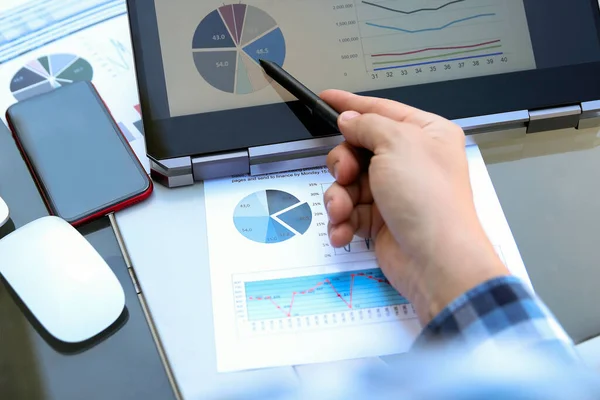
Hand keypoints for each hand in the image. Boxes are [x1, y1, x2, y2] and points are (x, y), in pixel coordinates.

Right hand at [322, 89, 508, 324]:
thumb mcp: (397, 144)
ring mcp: (395, 192)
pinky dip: (343, 221)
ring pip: (349, 183)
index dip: (351, 105)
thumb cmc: (426, 197)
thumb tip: (348, 120)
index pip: (381, 111)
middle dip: (344, 163)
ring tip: (342, 211)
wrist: (435, 260)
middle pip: (359, 148)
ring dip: (339, 197)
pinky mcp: (381, 221)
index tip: (325, 98)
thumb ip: (367, 125)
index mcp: (425, 135)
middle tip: (345, 174)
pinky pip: (350, 212)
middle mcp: (410, 161)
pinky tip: (344, 231)